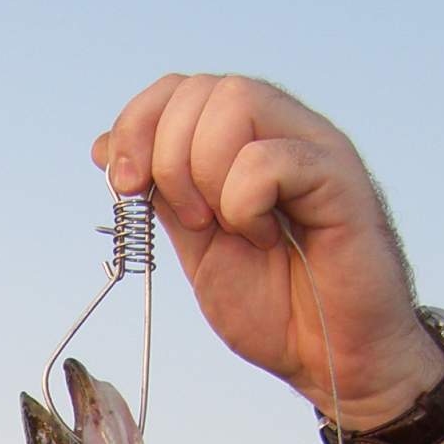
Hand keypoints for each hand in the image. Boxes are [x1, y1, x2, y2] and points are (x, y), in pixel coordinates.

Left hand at [94, 74, 442, 426]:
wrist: (329, 356)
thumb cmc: (274, 304)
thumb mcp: (196, 247)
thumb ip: (161, 196)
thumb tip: (105, 147)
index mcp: (243, 141)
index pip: (177, 88)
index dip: (137, 125)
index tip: (126, 185)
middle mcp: (280, 128)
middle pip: (199, 89)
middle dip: (166, 158)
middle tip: (192, 221)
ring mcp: (312, 145)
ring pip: (234, 103)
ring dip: (207, 176)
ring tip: (232, 228)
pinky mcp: (338, 175)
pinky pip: (268, 157)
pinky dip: (246, 204)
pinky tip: (267, 236)